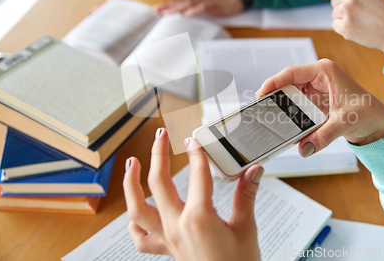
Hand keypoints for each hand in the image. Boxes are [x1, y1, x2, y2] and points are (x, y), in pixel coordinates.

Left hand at [123, 128, 262, 260]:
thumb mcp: (246, 227)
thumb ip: (246, 195)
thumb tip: (253, 171)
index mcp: (199, 218)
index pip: (197, 174)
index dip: (197, 152)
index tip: (195, 137)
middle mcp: (177, 226)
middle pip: (159, 183)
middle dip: (158, 153)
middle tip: (161, 134)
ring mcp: (168, 238)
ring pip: (137, 209)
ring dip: (131, 184)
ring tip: (132, 163)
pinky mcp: (166, 250)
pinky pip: (140, 238)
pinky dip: (133, 223)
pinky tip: (134, 210)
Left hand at [153, 0, 243, 16]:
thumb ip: (198, 3)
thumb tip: (186, 11)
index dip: (169, 3)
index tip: (159, 8)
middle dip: (168, 5)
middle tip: (157, 10)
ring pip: (189, 2)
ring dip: (177, 7)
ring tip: (167, 13)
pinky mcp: (214, 3)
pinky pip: (202, 6)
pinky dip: (194, 10)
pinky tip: (187, 14)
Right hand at [257, 59, 383, 155]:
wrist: (379, 123)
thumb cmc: (369, 113)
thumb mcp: (345, 122)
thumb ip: (323, 135)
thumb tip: (304, 148)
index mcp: (324, 71)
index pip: (291, 72)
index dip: (273, 82)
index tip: (261, 94)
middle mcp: (317, 77)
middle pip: (286, 83)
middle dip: (273, 96)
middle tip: (260, 110)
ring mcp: (315, 89)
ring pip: (289, 95)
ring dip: (279, 106)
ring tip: (267, 118)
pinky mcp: (314, 101)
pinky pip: (295, 106)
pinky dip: (288, 115)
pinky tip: (281, 124)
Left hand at [306, 0, 383, 71]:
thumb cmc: (382, 8)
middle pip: (333, 1)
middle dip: (344, 6)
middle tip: (364, 11)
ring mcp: (346, 9)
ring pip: (335, 14)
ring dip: (345, 18)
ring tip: (364, 19)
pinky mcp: (345, 26)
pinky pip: (336, 26)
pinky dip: (345, 29)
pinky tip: (360, 28)